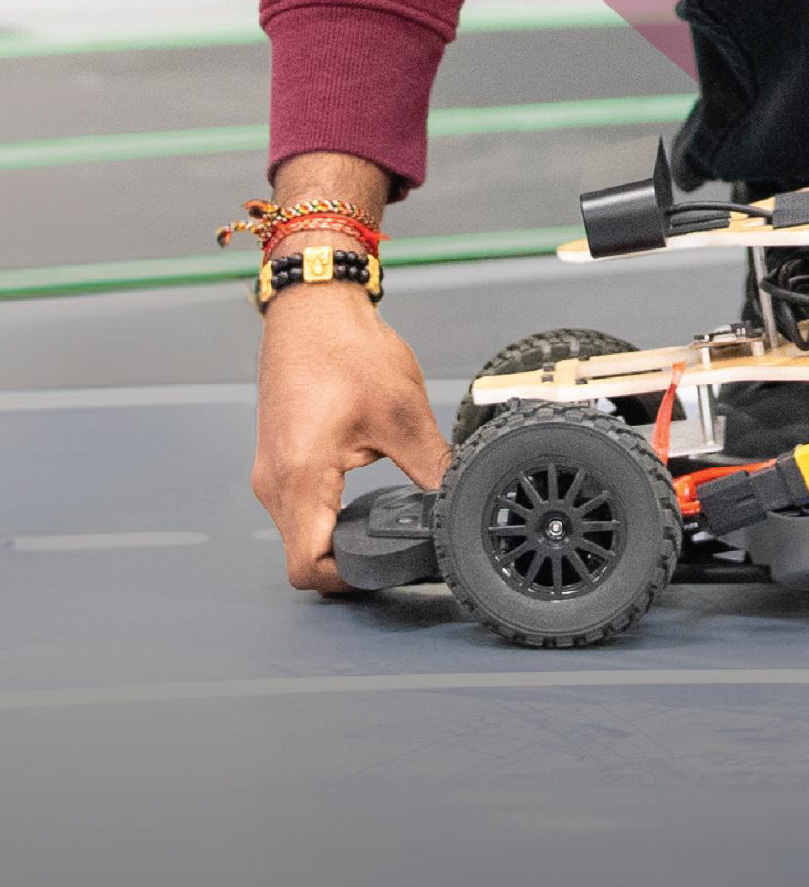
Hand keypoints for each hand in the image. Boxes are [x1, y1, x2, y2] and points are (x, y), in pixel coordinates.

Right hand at [253, 282, 452, 593]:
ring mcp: (271, 471)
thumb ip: (430, 465)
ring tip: (379, 519)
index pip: (307, 567)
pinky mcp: (277, 459)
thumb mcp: (402, 410)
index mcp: (300, 477)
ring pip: (299, 532)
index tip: (385, 567)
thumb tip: (458, 499)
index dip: (347, 580)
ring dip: (336, 534)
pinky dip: (326, 512)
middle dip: (347, 560)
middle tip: (394, 547)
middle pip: (303, 555)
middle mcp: (274, 482)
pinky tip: (357, 495)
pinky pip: (297, 507)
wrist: (313, 306)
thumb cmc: (344, 347)